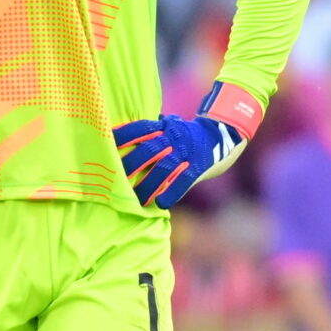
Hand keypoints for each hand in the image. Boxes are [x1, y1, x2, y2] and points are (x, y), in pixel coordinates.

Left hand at [113, 82, 262, 208]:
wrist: (223, 135)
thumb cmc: (190, 134)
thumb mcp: (173, 125)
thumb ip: (154, 129)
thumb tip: (129, 130)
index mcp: (165, 128)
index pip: (140, 129)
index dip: (123, 135)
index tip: (107, 142)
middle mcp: (174, 139)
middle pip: (148, 150)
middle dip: (131, 164)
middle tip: (115, 178)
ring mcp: (186, 153)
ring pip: (164, 169)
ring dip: (148, 184)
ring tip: (135, 199)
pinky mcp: (197, 167)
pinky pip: (183, 181)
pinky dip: (171, 193)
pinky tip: (160, 204)